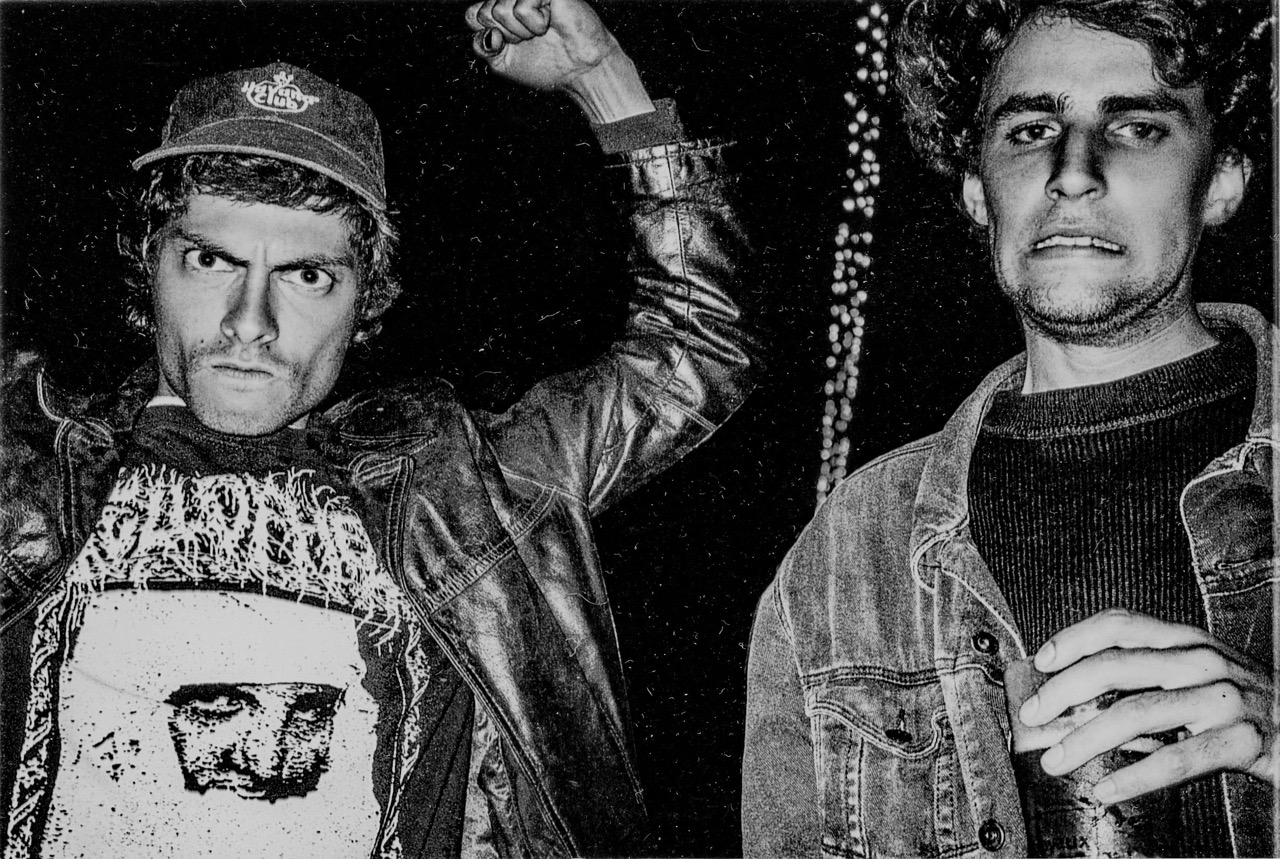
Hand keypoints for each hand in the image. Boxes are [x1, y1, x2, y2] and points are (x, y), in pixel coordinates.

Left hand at [465, 0, 652, 122]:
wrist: (581, 70)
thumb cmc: (549, 66)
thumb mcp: (502, 63)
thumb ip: (482, 46)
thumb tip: (485, 32)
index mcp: (502, 13)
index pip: (473, 15)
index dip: (488, 35)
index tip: (509, 44)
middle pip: (485, 12)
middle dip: (507, 35)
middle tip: (530, 39)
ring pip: (501, 9)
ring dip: (523, 31)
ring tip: (542, 32)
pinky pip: (522, 8)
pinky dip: (536, 24)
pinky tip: (550, 23)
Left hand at [1018, 608, 1274, 802]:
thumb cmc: (1244, 706)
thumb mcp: (1198, 675)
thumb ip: (1148, 677)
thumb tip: (1075, 698)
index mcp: (1187, 641)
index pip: (1121, 625)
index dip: (1074, 639)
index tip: (1041, 661)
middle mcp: (1202, 662)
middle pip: (1116, 666)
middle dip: (1063, 692)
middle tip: (1033, 715)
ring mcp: (1223, 701)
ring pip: (1136, 714)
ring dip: (1085, 739)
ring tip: (1056, 760)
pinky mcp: (1242, 742)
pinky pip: (1177, 760)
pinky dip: (1135, 778)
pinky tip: (1106, 790)